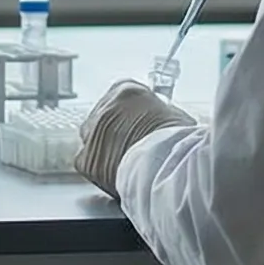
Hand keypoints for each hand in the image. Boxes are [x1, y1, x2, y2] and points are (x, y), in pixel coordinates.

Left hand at [78, 79, 195, 197]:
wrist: (167, 167)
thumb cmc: (177, 140)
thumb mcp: (175, 115)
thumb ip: (160, 112)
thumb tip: (161, 120)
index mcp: (126, 90)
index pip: (120, 97)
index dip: (130, 113)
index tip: (136, 122)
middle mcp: (104, 108)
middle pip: (103, 117)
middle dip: (114, 130)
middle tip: (130, 144)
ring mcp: (92, 134)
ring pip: (91, 139)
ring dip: (103, 147)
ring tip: (123, 161)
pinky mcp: (86, 160)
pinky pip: (86, 162)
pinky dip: (97, 168)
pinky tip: (114, 173)